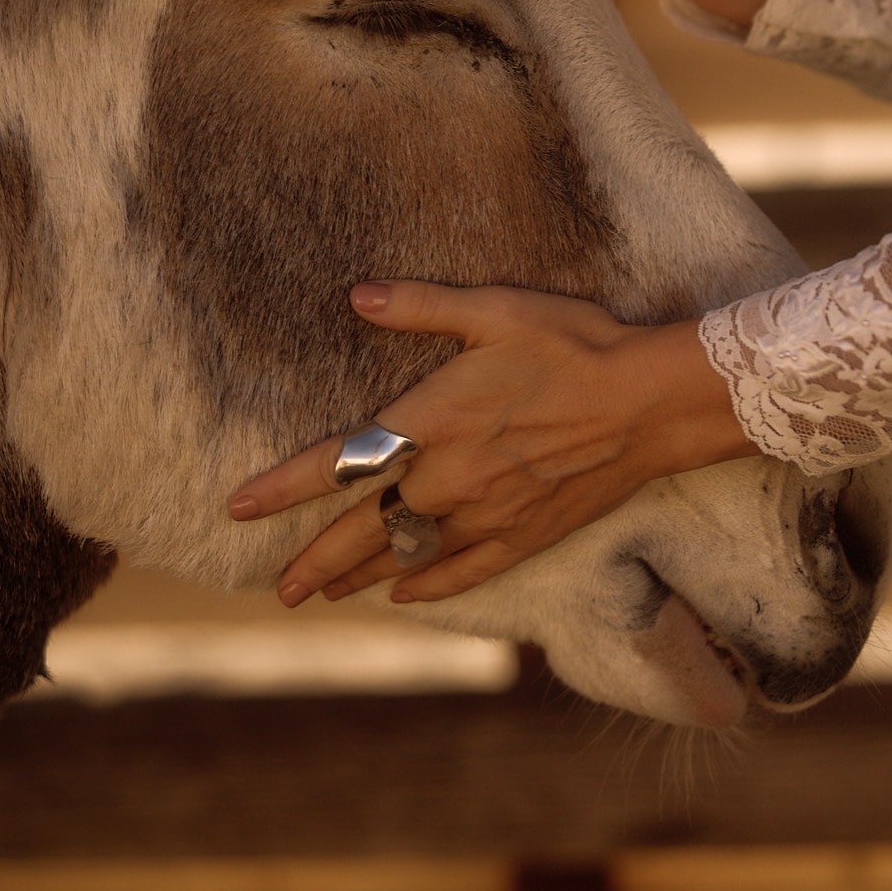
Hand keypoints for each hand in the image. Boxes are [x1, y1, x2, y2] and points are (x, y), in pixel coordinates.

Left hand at [227, 278, 756, 605]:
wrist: (651, 402)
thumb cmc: (575, 344)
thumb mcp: (497, 309)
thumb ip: (423, 305)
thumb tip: (359, 295)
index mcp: (435, 419)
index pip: (343, 459)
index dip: (285, 487)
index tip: (239, 507)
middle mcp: (452, 477)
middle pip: (366, 527)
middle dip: (316, 559)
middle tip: (279, 587)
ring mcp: (489, 513)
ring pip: (409, 554)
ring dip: (362, 575)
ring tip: (325, 593)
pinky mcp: (527, 534)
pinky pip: (466, 571)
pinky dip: (431, 586)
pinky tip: (406, 595)